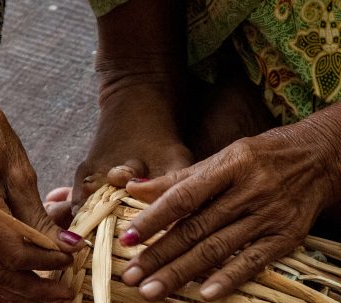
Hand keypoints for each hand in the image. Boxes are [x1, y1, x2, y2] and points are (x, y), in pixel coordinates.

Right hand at [0, 90, 83, 301]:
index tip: (72, 258)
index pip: (15, 250)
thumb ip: (38, 218)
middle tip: (64, 294)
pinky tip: (19, 278)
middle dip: (34, 289)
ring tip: (46, 292)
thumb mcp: (22, 174)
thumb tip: (66, 248)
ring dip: (16, 287)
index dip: (48, 261)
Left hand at [119, 121, 339, 300]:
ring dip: (182, 272)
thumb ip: (178, 177)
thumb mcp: (221, 158)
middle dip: (160, 255)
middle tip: (132, 276)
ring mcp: (268, 215)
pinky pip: (254, 261)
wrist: (318, 158)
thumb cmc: (260, 157)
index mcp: (228, 166)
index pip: (183, 196)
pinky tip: (204, 294)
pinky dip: (229, 278)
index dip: (153, 218)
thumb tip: (134, 187)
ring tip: (153, 290)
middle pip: (196, 228)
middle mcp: (248, 191)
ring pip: (218, 248)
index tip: (127, 238)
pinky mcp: (286, 236)